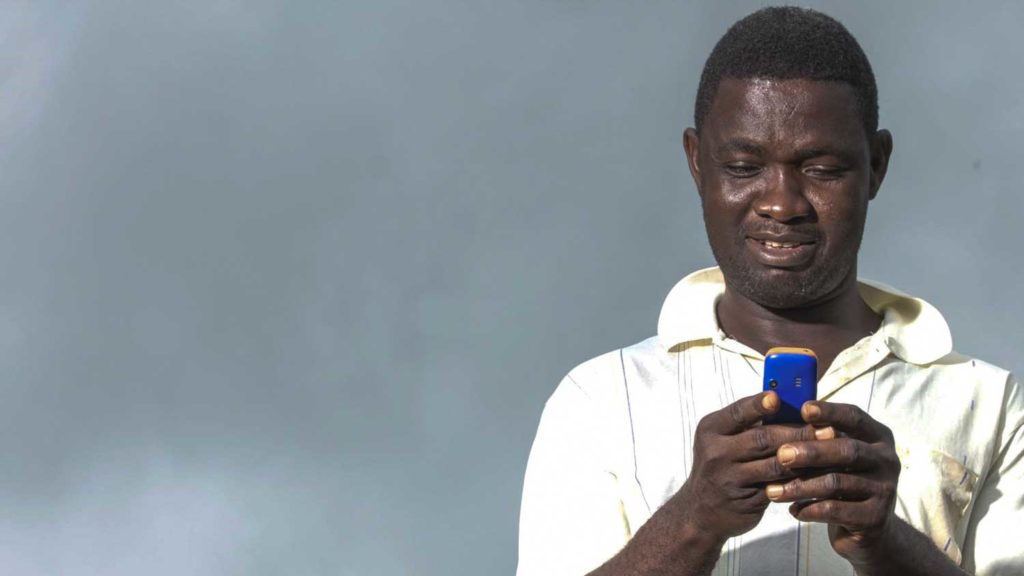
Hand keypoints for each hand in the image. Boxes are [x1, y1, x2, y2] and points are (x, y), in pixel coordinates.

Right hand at [674, 392, 835, 542]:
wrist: (700, 510)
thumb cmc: (721, 465)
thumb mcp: (723, 440)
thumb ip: (749, 424)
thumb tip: (791, 404)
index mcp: (711, 429)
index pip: (737, 412)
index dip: (759, 404)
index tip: (779, 397)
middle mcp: (716, 452)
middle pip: (761, 438)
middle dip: (797, 432)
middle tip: (826, 428)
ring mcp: (729, 478)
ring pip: (773, 465)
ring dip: (804, 457)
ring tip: (829, 449)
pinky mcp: (745, 500)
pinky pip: (778, 487)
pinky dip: (800, 478)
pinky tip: (818, 473)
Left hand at [764, 401, 900, 563]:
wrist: (867, 530)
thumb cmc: (843, 481)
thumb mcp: (836, 457)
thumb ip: (820, 438)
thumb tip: (780, 416)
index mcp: (878, 437)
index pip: (855, 417)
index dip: (830, 411)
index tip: (803, 408)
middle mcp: (887, 460)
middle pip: (847, 450)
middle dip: (811, 451)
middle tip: (781, 455)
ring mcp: (885, 490)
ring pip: (836, 483)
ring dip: (800, 486)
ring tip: (772, 491)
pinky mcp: (875, 518)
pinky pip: (835, 510)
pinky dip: (809, 509)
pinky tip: (792, 510)